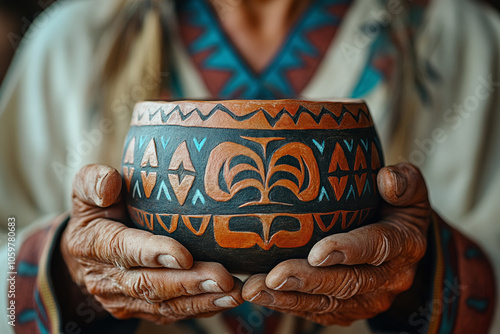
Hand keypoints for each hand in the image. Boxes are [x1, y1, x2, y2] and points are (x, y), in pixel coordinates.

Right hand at [61, 164, 242, 324]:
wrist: (84, 251)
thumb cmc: (96, 210)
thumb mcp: (86, 188)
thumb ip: (94, 181)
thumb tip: (110, 185)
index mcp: (92, 244)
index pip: (122, 250)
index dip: (153, 254)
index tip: (185, 256)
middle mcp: (105, 279)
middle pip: (149, 284)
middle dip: (188, 283)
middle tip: (222, 278)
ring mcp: (122, 299)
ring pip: (163, 305)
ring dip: (200, 300)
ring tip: (232, 292)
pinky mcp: (138, 310)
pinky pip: (169, 314)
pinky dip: (198, 309)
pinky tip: (224, 300)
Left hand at [242, 163, 429, 325]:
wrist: (402, 249)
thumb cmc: (397, 210)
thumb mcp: (411, 191)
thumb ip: (405, 183)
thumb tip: (387, 178)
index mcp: (405, 245)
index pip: (378, 248)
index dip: (348, 250)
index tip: (316, 252)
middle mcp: (389, 279)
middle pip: (347, 283)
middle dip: (308, 281)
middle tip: (273, 276)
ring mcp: (368, 299)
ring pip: (327, 303)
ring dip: (289, 298)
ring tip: (255, 289)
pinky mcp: (348, 310)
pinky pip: (317, 312)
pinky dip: (287, 304)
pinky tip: (260, 294)